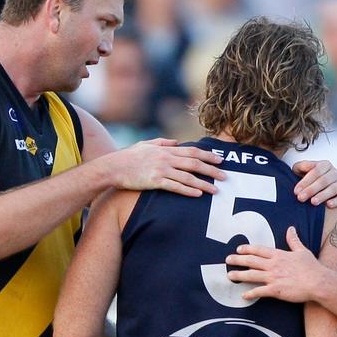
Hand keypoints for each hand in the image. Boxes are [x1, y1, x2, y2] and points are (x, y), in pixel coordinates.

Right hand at [110, 139, 224, 196]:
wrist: (112, 167)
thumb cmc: (128, 157)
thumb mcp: (146, 144)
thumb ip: (162, 142)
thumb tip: (177, 142)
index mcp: (166, 149)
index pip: (192, 151)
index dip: (208, 155)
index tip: (220, 160)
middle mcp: (166, 158)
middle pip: (195, 163)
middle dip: (212, 170)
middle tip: (224, 177)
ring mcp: (161, 169)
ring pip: (188, 176)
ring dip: (203, 184)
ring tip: (215, 191)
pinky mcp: (154, 181)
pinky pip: (175, 186)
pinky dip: (188, 190)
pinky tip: (198, 195)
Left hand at [226, 227, 329, 301]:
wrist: (318, 282)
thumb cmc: (312, 267)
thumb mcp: (302, 251)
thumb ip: (294, 240)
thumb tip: (291, 228)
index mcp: (279, 255)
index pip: (259, 250)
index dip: (247, 249)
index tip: (239, 248)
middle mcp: (273, 265)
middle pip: (251, 261)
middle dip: (238, 260)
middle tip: (228, 259)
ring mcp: (273, 277)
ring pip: (252, 275)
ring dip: (239, 275)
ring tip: (230, 275)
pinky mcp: (276, 290)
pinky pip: (260, 291)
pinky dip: (251, 294)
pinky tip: (244, 295)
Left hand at [292, 160, 336, 206]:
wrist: (318, 187)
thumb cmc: (309, 178)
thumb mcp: (301, 170)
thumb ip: (301, 166)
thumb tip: (302, 167)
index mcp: (325, 165)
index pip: (316, 171)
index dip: (305, 181)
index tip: (296, 191)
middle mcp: (334, 172)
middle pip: (324, 180)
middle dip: (311, 190)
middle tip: (301, 198)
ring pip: (333, 189)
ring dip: (322, 196)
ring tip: (313, 202)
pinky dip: (336, 201)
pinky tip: (328, 205)